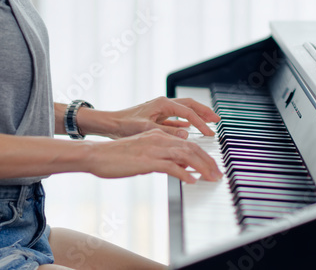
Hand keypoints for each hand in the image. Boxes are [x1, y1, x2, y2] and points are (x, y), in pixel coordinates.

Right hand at [85, 128, 222, 182]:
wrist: (97, 154)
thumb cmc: (117, 156)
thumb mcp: (143, 153)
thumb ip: (162, 156)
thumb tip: (181, 166)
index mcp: (157, 134)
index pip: (187, 143)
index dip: (203, 155)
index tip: (212, 166)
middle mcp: (158, 138)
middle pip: (191, 148)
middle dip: (208, 161)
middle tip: (217, 174)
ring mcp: (153, 148)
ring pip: (185, 155)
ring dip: (202, 167)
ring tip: (211, 178)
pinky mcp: (147, 161)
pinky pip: (171, 167)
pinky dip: (185, 174)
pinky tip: (192, 181)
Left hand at [96, 96, 220, 139]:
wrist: (110, 124)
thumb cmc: (125, 125)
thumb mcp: (146, 129)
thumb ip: (167, 131)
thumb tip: (186, 134)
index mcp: (162, 104)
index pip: (187, 112)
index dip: (200, 122)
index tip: (210, 132)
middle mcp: (163, 104)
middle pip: (189, 105)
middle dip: (204, 112)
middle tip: (217, 120)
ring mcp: (160, 110)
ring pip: (183, 110)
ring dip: (196, 116)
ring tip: (208, 122)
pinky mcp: (156, 117)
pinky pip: (175, 118)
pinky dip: (184, 122)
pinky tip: (189, 128)